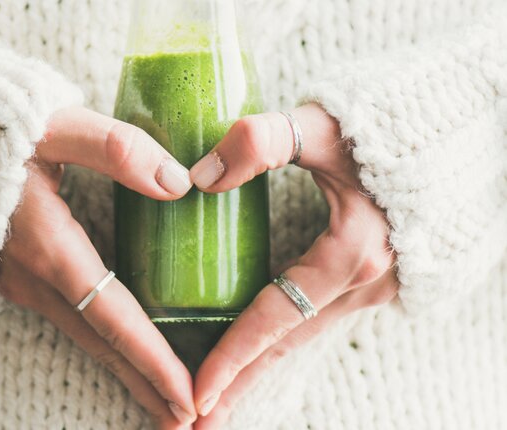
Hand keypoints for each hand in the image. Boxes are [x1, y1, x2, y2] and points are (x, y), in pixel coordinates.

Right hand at [0, 107, 195, 428]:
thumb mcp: (54, 127)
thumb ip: (115, 149)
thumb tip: (177, 183)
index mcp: (50, 246)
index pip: (113, 317)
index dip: (151, 358)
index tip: (187, 393)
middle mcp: (36, 278)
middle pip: (101, 344)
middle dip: (145, 383)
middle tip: (186, 420)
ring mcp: (23, 282)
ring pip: (85, 338)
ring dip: (126, 372)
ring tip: (162, 403)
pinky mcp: (20, 277)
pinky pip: (70, 322)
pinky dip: (104, 347)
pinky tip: (123, 356)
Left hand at [189, 103, 397, 427]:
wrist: (458, 131)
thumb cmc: (392, 125)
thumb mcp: (323, 126)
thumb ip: (260, 141)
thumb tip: (200, 177)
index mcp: (352, 253)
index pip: (274, 319)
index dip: (231, 357)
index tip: (193, 394)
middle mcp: (367, 282)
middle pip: (286, 345)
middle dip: (240, 385)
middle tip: (195, 422)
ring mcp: (375, 284)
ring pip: (303, 336)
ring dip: (260, 367)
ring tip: (221, 399)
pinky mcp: (374, 276)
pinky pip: (318, 319)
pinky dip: (283, 341)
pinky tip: (262, 348)